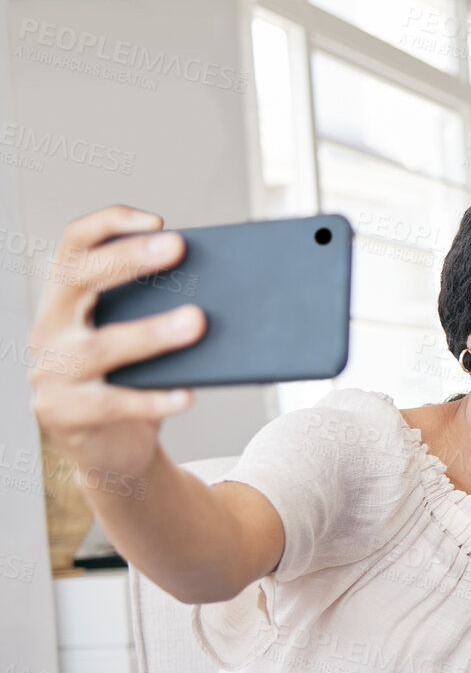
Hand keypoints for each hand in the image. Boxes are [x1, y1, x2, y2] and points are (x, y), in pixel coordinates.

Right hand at [29, 206, 202, 481]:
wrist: (112, 452)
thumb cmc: (132, 385)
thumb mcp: (139, 343)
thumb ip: (157, 313)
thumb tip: (220, 288)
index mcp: (62, 302)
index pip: (72, 246)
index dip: (109, 225)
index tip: (156, 219)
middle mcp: (48, 330)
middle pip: (79, 280)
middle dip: (128, 259)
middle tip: (179, 247)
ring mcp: (51, 374)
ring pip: (101, 346)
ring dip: (152, 331)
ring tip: (197, 321)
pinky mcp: (65, 416)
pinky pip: (114, 405)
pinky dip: (154, 398)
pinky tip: (187, 394)